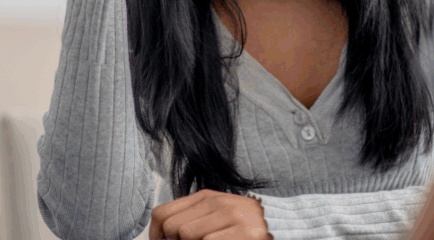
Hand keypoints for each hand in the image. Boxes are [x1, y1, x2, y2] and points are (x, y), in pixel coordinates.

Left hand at [150, 190, 270, 239]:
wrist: (279, 224)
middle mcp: (217, 203)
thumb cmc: (242, 224)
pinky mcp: (244, 232)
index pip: (162, 213)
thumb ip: (191, 218)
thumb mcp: (215, 214)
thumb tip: (161, 236)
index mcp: (206, 197)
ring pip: (187, 235)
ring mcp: (231, 216)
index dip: (154, 234)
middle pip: (172, 227)